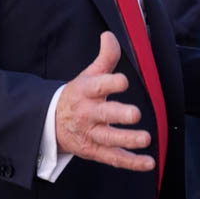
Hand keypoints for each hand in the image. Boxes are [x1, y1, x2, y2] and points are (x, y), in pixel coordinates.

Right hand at [55, 32, 154, 171]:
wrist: (51, 124)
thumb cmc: (78, 95)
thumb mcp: (88, 75)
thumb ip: (104, 57)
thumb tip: (109, 35)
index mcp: (85, 92)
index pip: (97, 86)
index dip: (110, 83)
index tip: (123, 81)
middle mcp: (87, 114)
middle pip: (103, 115)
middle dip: (118, 115)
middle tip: (135, 114)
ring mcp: (91, 134)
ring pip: (109, 139)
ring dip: (128, 140)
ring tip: (146, 138)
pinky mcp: (96, 151)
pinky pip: (114, 159)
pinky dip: (132, 163)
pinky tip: (149, 163)